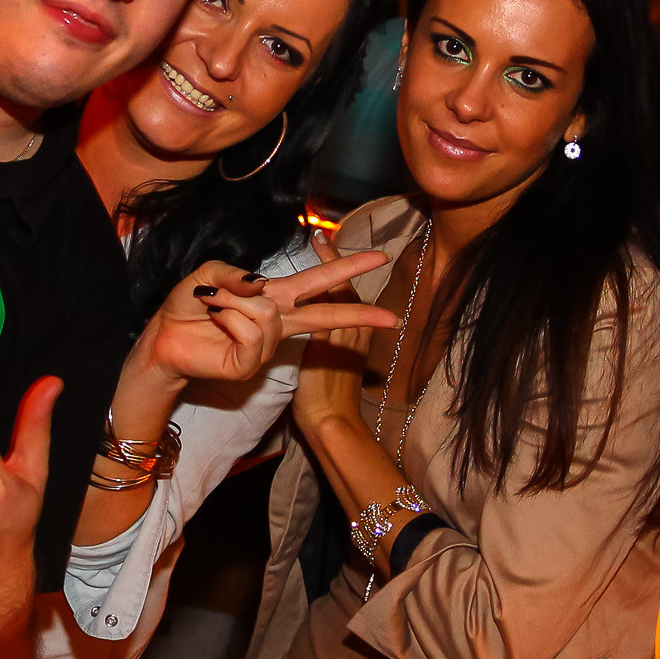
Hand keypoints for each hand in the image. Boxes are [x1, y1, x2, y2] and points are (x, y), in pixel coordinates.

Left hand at [131, 248, 395, 397]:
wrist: (161, 338)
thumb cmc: (189, 306)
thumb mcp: (210, 274)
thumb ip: (236, 273)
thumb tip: (262, 285)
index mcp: (274, 297)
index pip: (317, 282)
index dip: (347, 268)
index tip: (377, 260)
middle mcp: (277, 321)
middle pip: (324, 314)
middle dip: (357, 313)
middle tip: (391, 316)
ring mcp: (266, 347)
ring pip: (266, 312)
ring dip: (233, 300)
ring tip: (214, 305)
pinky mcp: (249, 365)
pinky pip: (251, 331)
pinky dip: (229, 317)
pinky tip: (217, 321)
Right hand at [291, 230, 380, 434]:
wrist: (331, 422)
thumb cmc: (322, 391)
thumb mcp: (321, 353)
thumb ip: (322, 320)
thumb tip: (328, 290)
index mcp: (340, 323)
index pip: (335, 281)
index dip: (330, 257)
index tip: (320, 236)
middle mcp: (345, 324)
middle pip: (338, 285)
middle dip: (333, 261)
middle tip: (322, 239)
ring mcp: (343, 336)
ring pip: (335, 298)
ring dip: (329, 277)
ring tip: (319, 258)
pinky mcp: (337, 347)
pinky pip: (328, 313)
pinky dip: (325, 297)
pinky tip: (314, 297)